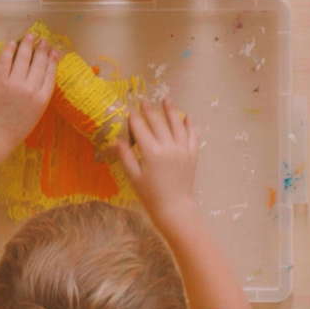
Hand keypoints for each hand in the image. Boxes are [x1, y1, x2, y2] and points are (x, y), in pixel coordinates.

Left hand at [0, 33, 59, 147]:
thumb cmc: (19, 124)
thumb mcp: (37, 111)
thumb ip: (41, 92)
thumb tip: (45, 72)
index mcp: (42, 98)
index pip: (50, 73)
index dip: (53, 59)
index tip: (54, 50)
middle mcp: (30, 89)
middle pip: (39, 63)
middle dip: (42, 49)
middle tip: (43, 40)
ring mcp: (14, 83)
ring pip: (23, 58)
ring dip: (28, 44)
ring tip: (31, 36)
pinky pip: (5, 60)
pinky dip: (9, 49)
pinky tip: (13, 43)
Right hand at [117, 99, 198, 224]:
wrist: (175, 208)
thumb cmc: (150, 195)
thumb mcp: (133, 177)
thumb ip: (125, 156)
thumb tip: (116, 140)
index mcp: (151, 152)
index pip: (140, 129)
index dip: (134, 119)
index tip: (130, 111)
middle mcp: (168, 147)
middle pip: (158, 123)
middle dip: (149, 111)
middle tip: (143, 101)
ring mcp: (183, 149)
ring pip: (177, 124)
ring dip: (170, 111)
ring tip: (166, 100)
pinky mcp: (192, 154)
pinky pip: (193, 135)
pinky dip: (190, 124)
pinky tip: (186, 116)